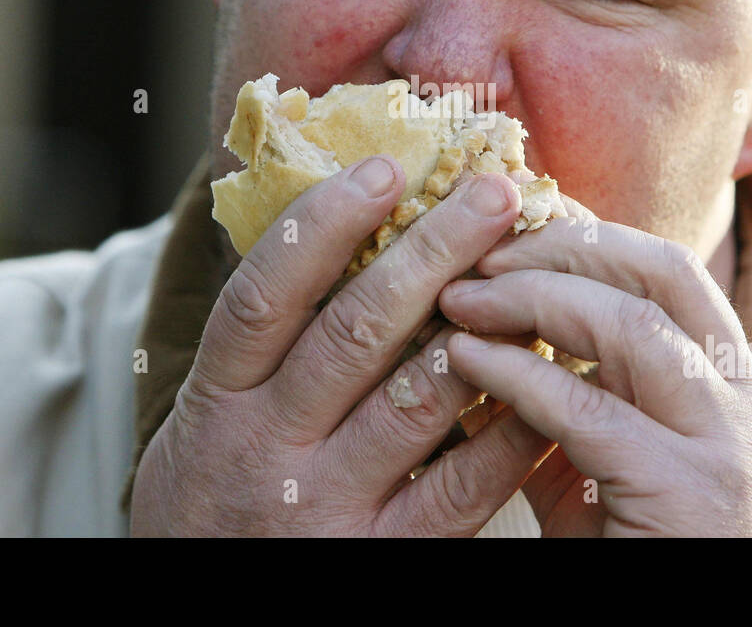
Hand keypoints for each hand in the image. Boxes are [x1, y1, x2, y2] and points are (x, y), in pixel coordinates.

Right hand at [130, 156, 555, 535]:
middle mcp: (266, 449)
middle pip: (354, 333)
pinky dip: (507, 427)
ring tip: (535, 272)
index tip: (385, 169)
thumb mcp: (211, 411)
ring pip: (416, 402)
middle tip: (495, 193)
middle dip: (432, 253)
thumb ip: (263, 339)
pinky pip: (458, 486)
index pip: (263, 296)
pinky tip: (546, 376)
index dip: (322, 225)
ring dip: (485, 329)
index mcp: (216, 400)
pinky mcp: (386, 556)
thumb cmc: (219, 490)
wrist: (204, 612)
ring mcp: (327, 506)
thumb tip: (338, 224)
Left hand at [437, 204, 751, 536]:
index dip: (587, 237)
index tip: (511, 229)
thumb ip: (561, 408)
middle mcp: (745, 403)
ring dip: (533, 297)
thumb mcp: (599, 473)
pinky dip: (517, 373)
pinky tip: (464, 358)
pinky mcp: (689, 494)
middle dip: (560, 246)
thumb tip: (483, 343)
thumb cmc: (638, 561)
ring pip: (632, 325)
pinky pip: (589, 409)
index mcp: (734, 386)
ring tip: (460, 296)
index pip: (669, 271)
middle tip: (478, 252)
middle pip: (660, 272)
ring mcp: (728, 446)